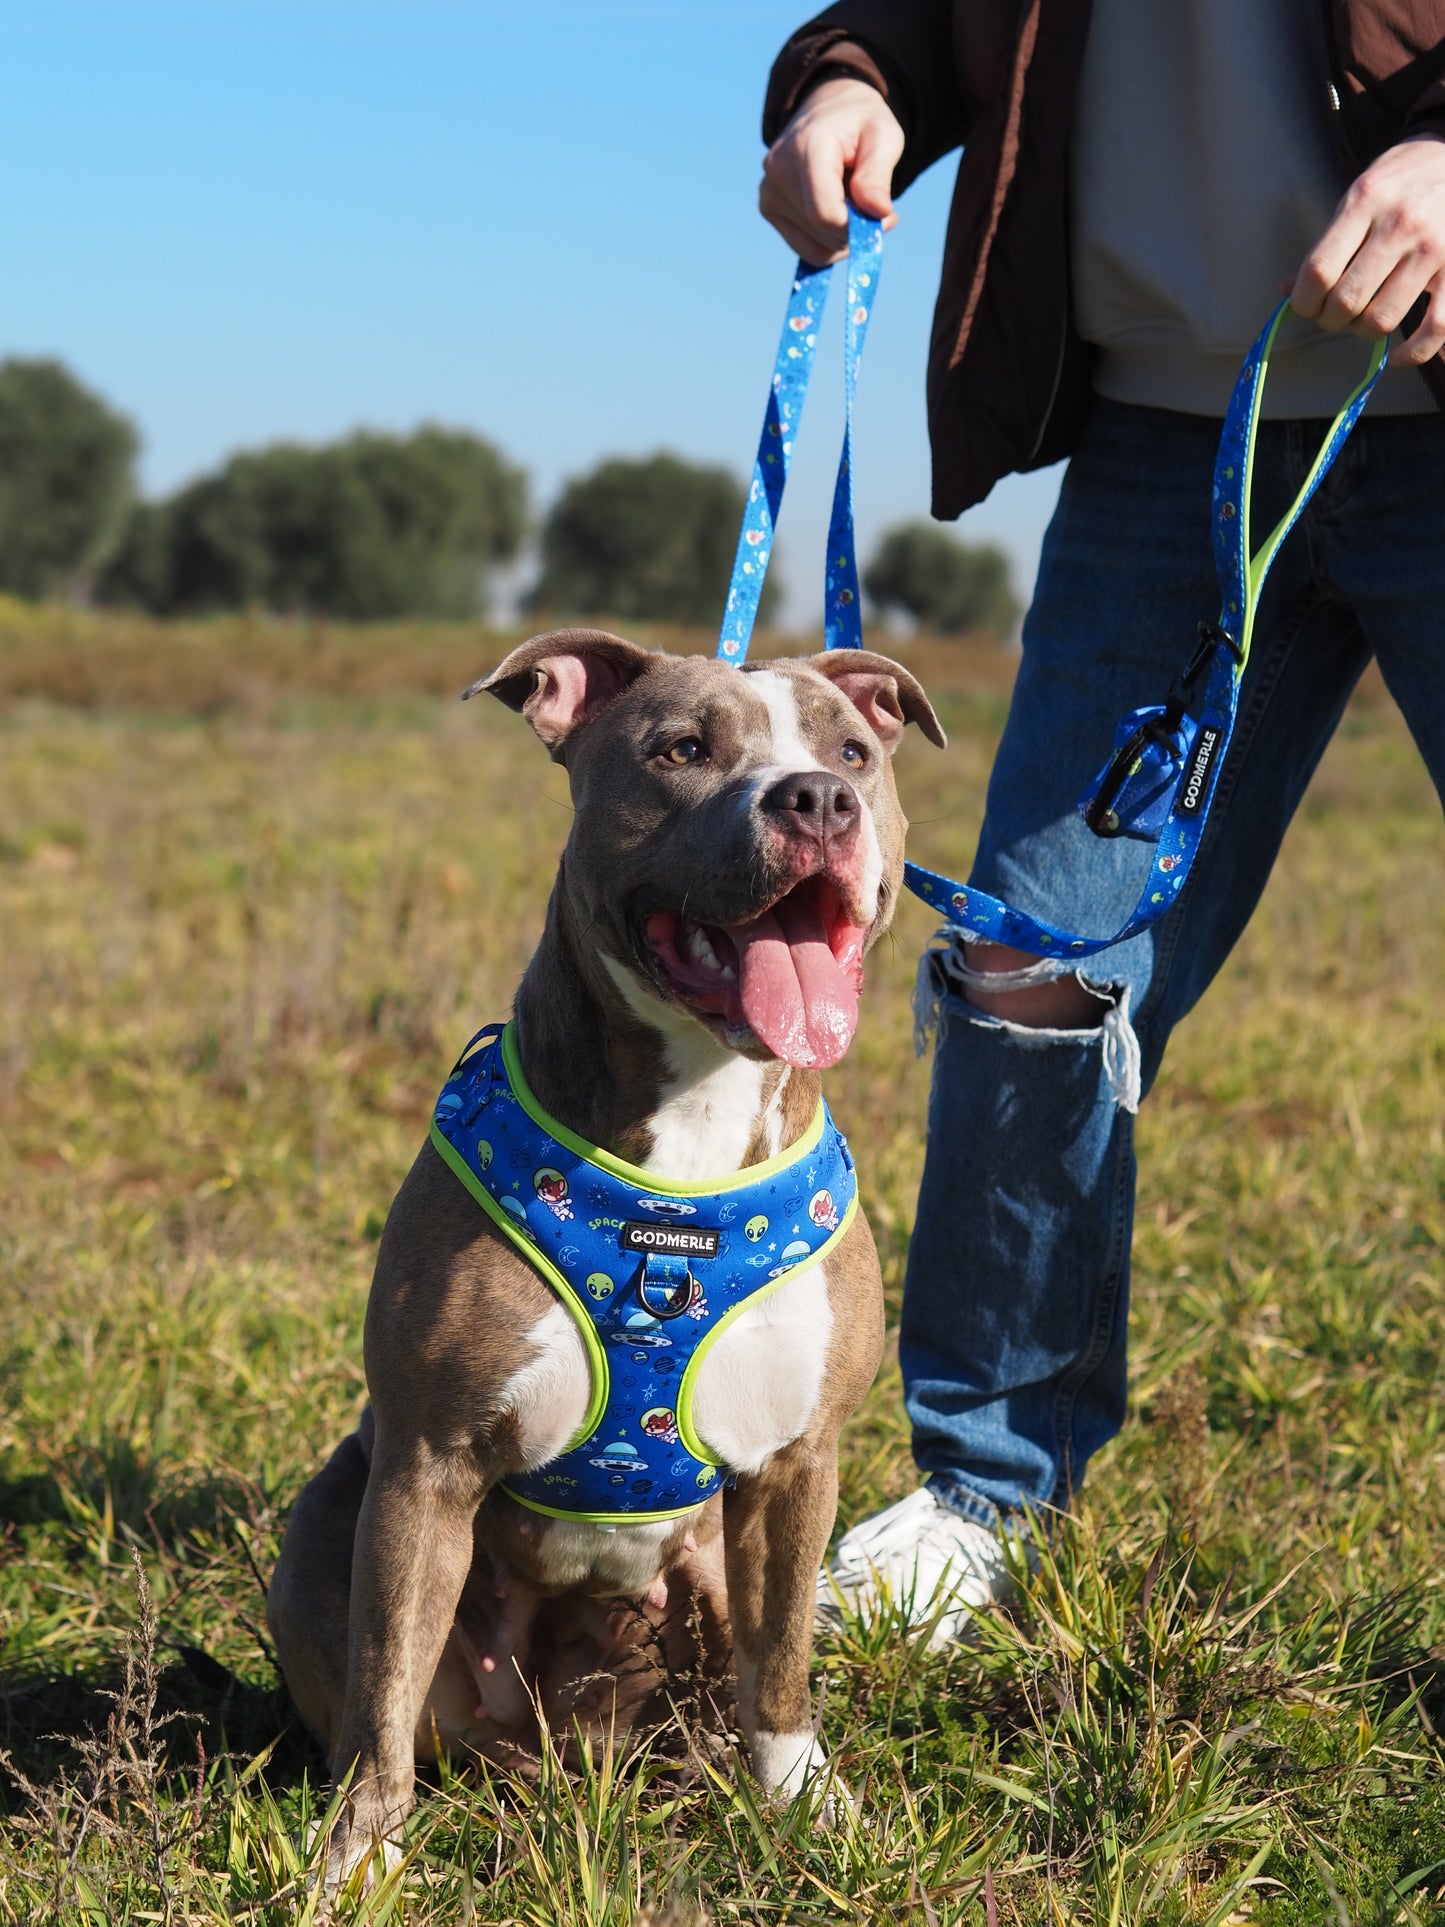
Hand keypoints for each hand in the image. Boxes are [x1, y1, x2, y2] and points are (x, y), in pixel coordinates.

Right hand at [759, 77, 904, 264]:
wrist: (827, 110)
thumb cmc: (860, 123)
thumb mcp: (884, 136)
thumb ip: (879, 175)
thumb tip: (878, 213)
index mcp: (806, 148)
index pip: (825, 214)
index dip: (858, 227)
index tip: (885, 217)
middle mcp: (778, 172)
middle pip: (825, 233)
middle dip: (857, 229)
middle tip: (874, 204)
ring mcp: (768, 193)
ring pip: (817, 247)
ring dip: (844, 235)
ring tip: (850, 199)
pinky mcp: (768, 208)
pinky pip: (807, 249)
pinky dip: (829, 242)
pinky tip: (837, 214)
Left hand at [1290, 134, 1444, 364]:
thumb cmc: (1403, 180)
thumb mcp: (1359, 195)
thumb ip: (1327, 243)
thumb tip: (1286, 290)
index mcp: (1366, 201)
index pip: (1319, 271)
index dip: (1303, 302)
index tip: (1305, 306)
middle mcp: (1400, 224)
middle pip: (1347, 301)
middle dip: (1330, 318)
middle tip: (1333, 313)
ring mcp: (1433, 248)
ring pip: (1381, 319)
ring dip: (1362, 330)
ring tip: (1362, 318)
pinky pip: (1434, 328)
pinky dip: (1411, 352)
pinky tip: (1396, 354)